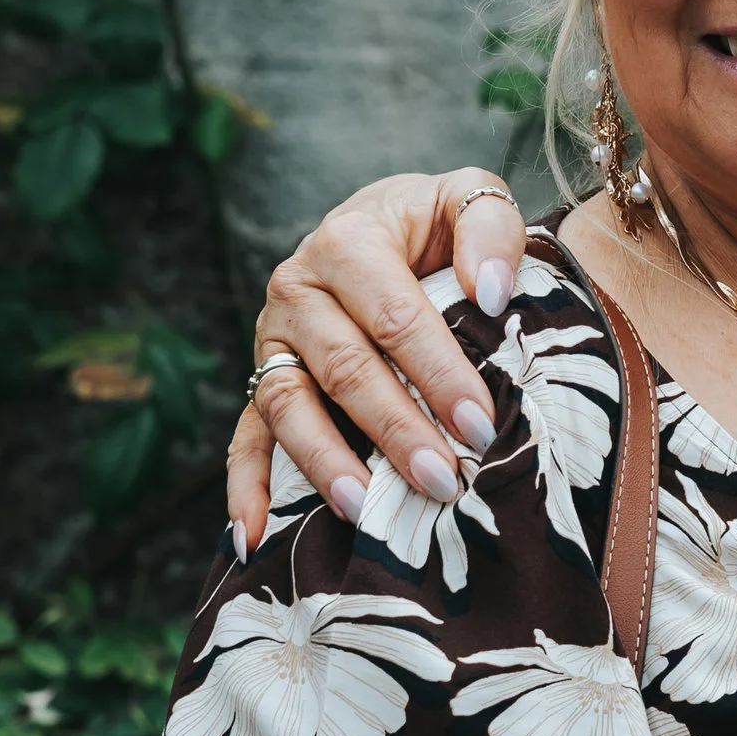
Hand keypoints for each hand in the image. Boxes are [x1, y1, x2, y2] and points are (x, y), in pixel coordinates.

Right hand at [225, 168, 529, 553]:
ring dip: (324, 463)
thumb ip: (491, 228)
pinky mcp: (264, 379)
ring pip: (289, 405)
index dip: (436, 372)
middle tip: (442, 480)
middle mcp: (298, 288)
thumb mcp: (469, 198)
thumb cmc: (437, 224)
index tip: (479, 424)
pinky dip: (245, 488)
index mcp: (349, 242)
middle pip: (345, 368)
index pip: (393, 316)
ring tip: (365, 511)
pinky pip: (245, 436)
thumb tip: (491, 292)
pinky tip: (253, 537)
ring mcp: (274, 339)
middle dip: (394, 429)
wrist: (389, 225)